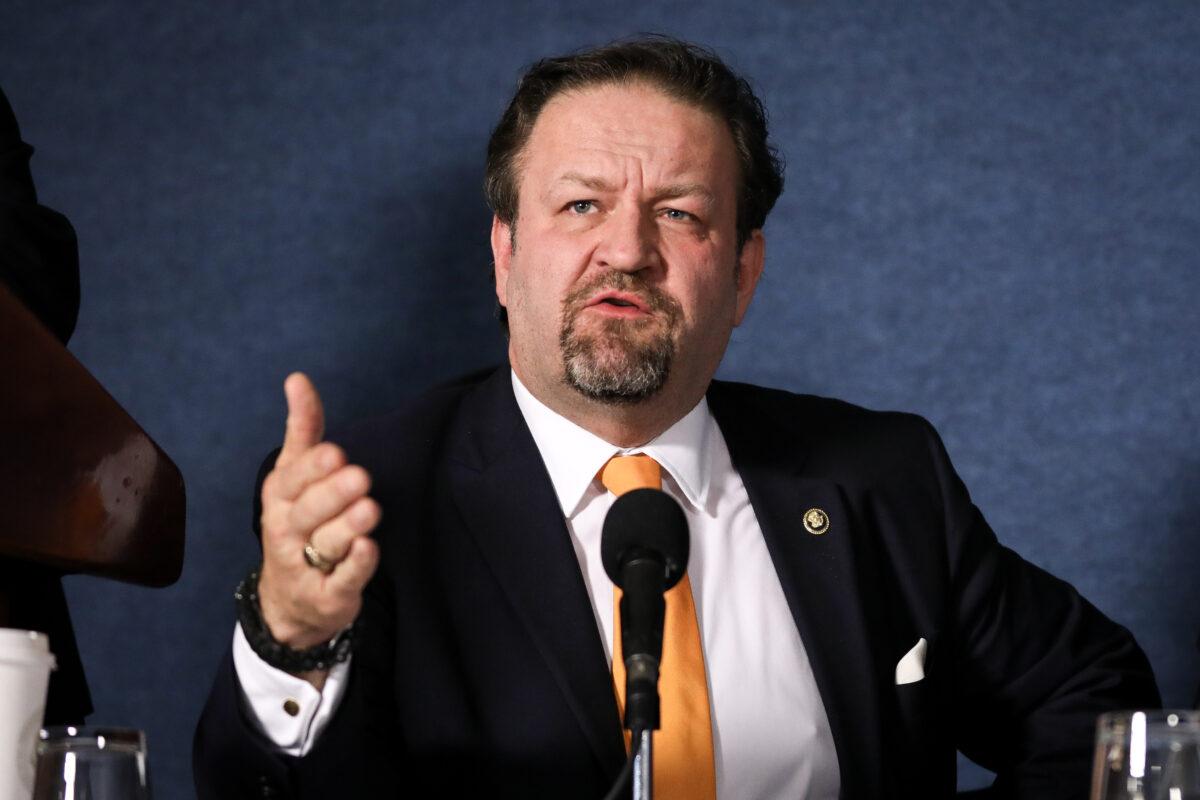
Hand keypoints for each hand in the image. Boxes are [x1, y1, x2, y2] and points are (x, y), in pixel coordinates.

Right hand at [256, 373, 380, 660]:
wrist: (289, 599)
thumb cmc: (297, 523)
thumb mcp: (294, 476)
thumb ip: (302, 429)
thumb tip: (298, 378)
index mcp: (280, 497)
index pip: (293, 479)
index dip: (313, 468)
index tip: (335, 453)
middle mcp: (287, 530)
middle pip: (309, 511)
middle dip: (333, 493)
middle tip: (359, 477)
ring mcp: (305, 566)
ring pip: (326, 543)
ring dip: (348, 526)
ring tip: (369, 509)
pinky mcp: (327, 595)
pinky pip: (342, 580)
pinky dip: (356, 566)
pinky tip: (368, 548)